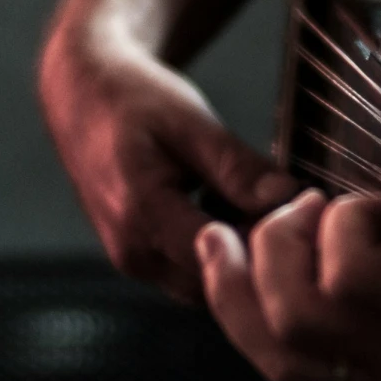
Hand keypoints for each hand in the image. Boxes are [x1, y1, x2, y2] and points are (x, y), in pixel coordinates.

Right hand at [40, 40, 296, 301]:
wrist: (79, 94)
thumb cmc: (132, 99)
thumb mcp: (191, 122)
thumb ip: (238, 167)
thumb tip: (287, 198)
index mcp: (142, 214)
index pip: (223, 259)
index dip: (268, 244)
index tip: (300, 214)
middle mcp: (132, 251)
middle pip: (216, 283)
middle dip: (257, 258)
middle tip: (290, 214)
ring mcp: (132, 261)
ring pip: (204, 285)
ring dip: (237, 257)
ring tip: (256, 204)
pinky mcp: (137, 259)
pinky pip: (188, 274)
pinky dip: (216, 253)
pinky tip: (229, 211)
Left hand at [196, 75, 380, 380]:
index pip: (356, 279)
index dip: (349, 227)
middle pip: (299, 314)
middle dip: (286, 244)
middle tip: (321, 206)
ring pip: (280, 349)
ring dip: (251, 279)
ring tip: (273, 228)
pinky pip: (290, 369)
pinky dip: (248, 315)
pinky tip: (241, 268)